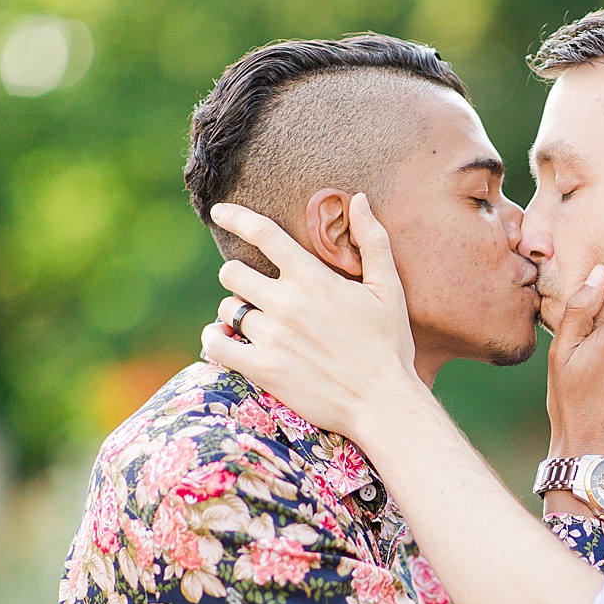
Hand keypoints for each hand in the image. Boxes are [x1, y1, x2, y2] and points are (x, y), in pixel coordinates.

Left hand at [198, 195, 422, 437]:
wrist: (383, 403)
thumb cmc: (389, 345)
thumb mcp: (389, 288)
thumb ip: (373, 240)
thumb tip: (359, 200)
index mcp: (313, 278)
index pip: (263, 234)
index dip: (237, 217)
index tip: (220, 213)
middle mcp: (287, 303)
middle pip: (233, 272)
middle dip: (239, 277)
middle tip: (255, 291)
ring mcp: (272, 337)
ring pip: (227, 308)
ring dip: (234, 311)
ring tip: (253, 322)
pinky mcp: (262, 368)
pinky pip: (217, 344)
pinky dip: (214, 339)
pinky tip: (223, 338)